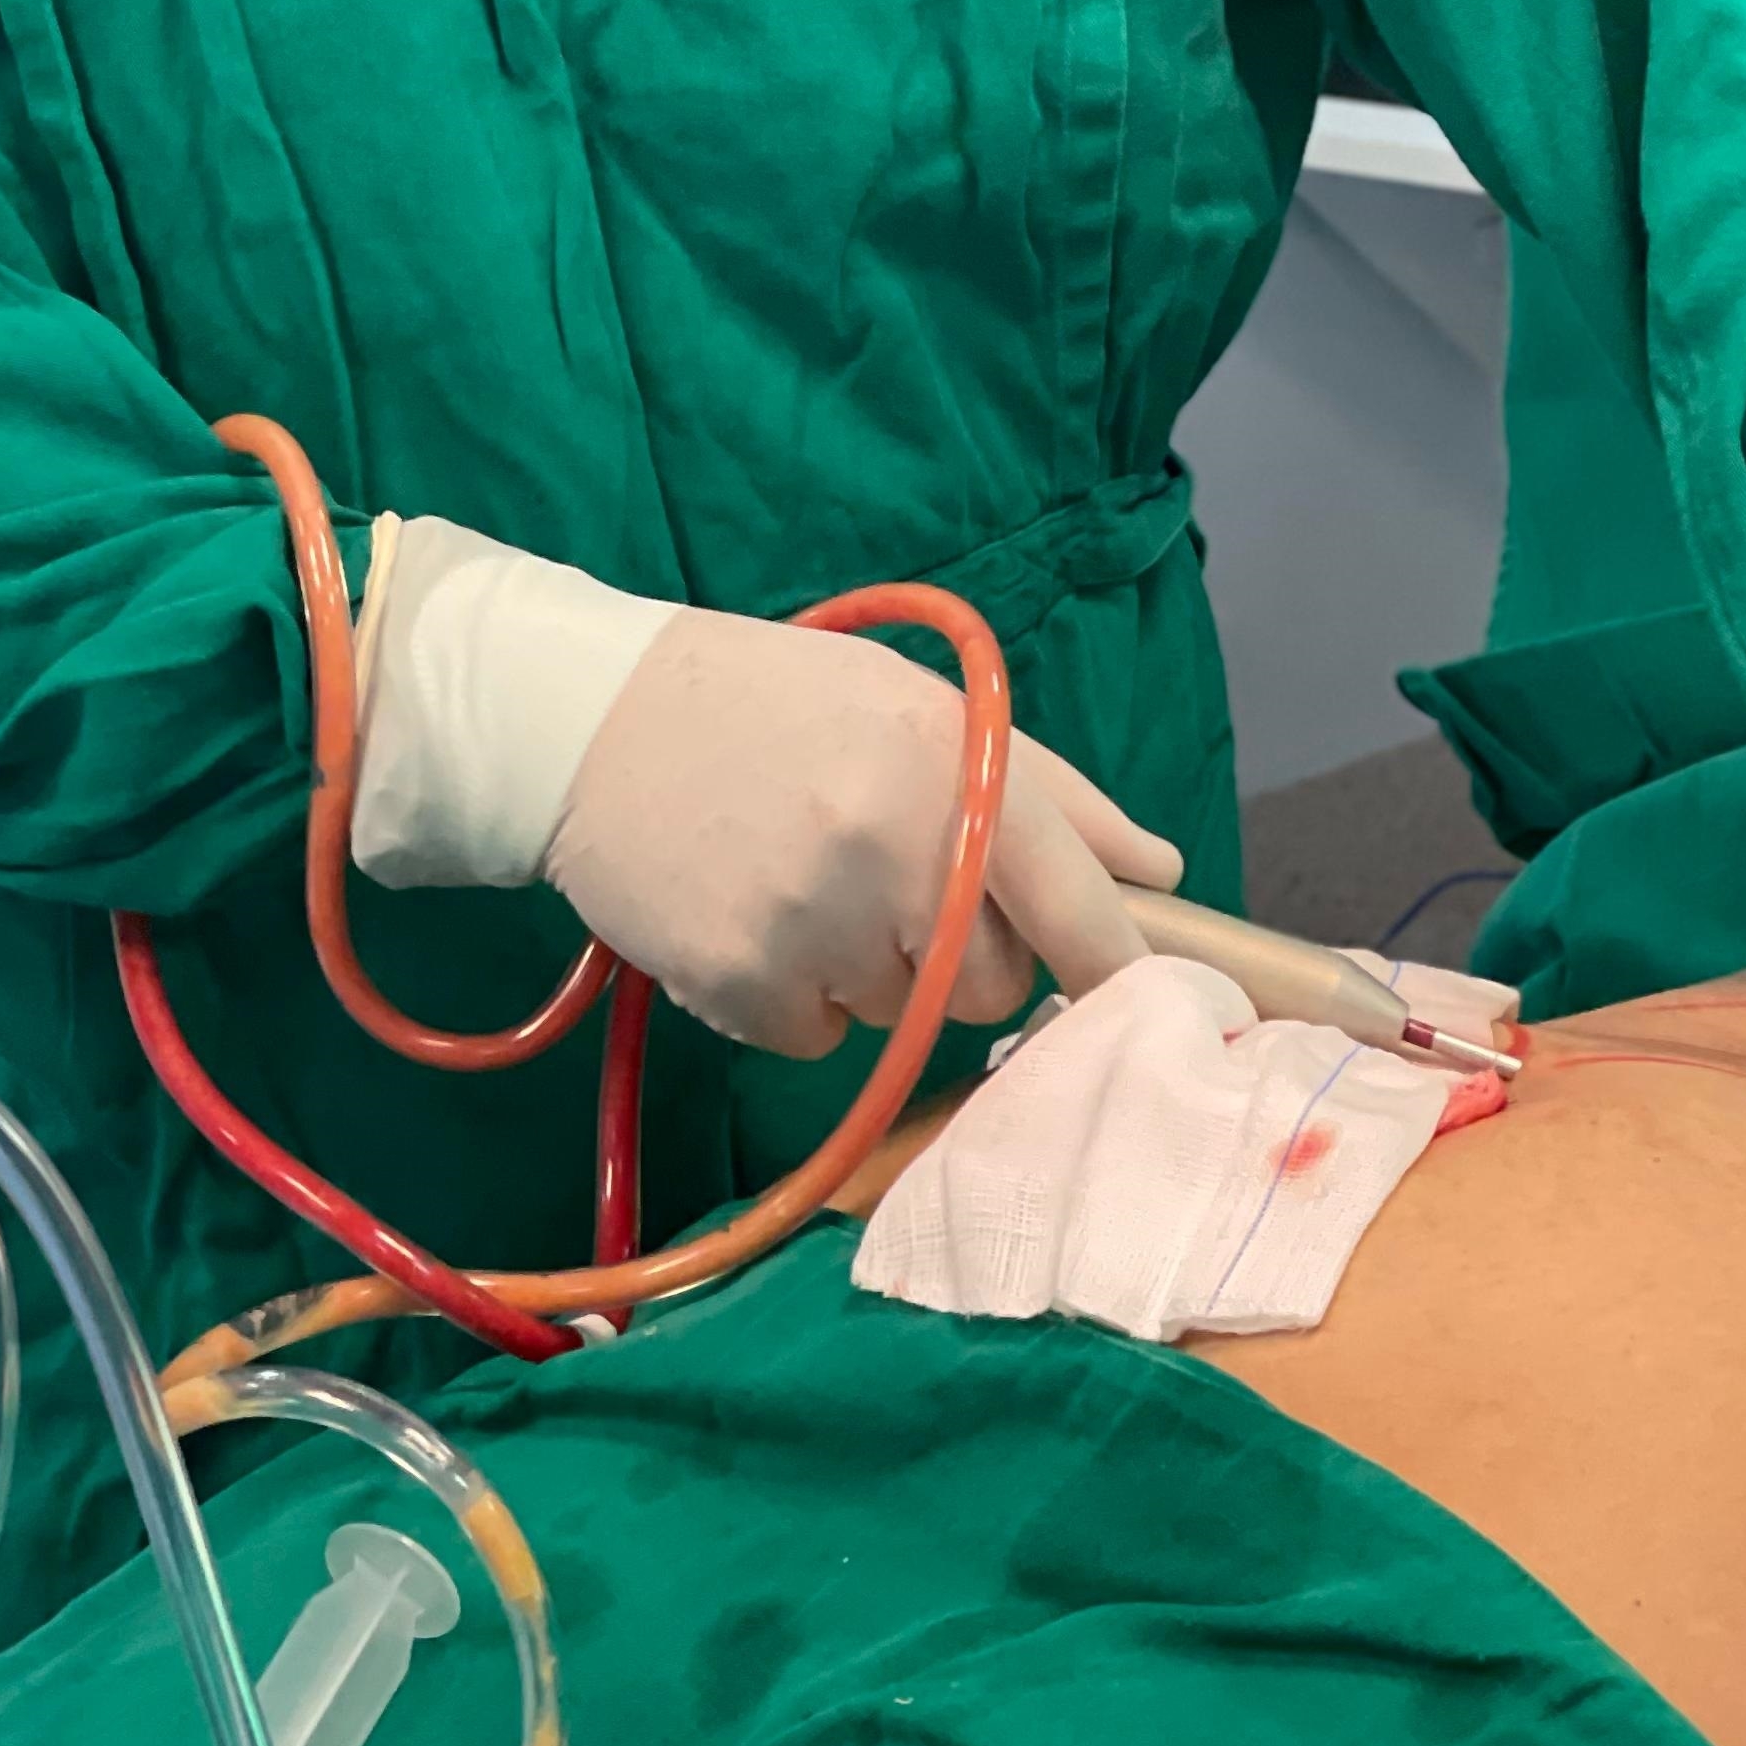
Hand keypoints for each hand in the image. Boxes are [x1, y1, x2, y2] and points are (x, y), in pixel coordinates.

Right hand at [548, 606, 1180, 1059]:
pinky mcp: (742, 988)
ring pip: (906, 1018)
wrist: (588, 723)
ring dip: (874, 971)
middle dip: (961, 952)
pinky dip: (798, 997)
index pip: (1073, 906)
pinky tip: (754, 913)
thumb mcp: (914, 708)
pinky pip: (822, 1041)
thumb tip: (1157, 872)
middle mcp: (887, 853)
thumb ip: (1049, 791)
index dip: (1120, 965)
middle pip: (994, 986)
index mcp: (945, 772)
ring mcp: (811, 929)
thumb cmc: (775, 705)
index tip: (1154, 1001)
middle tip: (887, 875)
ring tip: (804, 878)